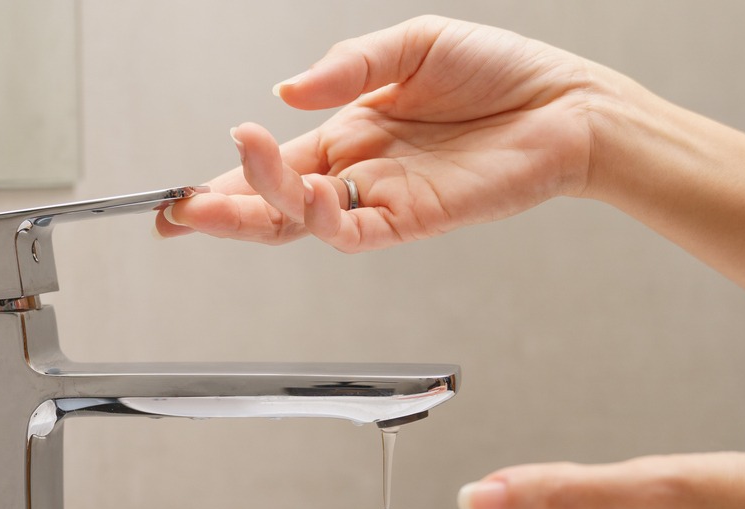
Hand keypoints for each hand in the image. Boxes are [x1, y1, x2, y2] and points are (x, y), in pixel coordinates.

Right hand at [156, 15, 600, 250]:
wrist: (567, 104)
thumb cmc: (501, 73)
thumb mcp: (413, 44)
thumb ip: (348, 68)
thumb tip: (286, 92)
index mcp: (351, 131)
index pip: (274, 164)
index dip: (224, 180)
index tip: (178, 196)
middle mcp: (359, 171)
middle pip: (273, 204)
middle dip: (220, 211)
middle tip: (177, 215)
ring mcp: (383, 199)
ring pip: (300, 221)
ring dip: (256, 209)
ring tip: (217, 195)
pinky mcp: (413, 220)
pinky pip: (351, 229)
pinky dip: (318, 217)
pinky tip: (299, 193)